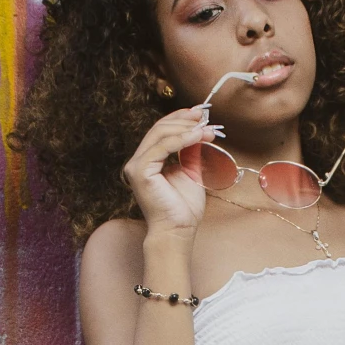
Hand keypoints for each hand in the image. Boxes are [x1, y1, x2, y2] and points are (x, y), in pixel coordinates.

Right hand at [120, 106, 221, 236]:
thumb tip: (199, 130)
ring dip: (186, 129)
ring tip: (207, 130)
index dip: (180, 118)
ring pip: (160, 134)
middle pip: (159, 128)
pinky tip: (198, 137)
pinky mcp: (140, 171)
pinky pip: (162, 147)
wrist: (178, 230)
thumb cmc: (184, 208)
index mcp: (149, 160)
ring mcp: (137, 165)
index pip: (161, 130)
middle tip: (205, 118)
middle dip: (184, 120)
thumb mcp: (191, 171)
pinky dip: (181, 139)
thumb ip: (191, 151)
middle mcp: (139, 161)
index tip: (200, 113)